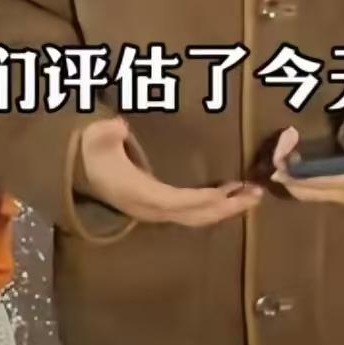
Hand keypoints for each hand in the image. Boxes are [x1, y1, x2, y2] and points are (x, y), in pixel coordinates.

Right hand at [77, 115, 262, 229]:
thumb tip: (117, 126)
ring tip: (253, 196)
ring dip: (227, 209)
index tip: (227, 191)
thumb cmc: (95, 155)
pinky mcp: (165, 210)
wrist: (87, 174)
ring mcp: (159, 213)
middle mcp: (152, 209)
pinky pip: (195, 215)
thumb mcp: (96, 140)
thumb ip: (105, 133)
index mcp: (139, 194)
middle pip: (194, 216)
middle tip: (256, 195)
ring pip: (198, 218)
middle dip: (226, 208)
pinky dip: (217, 208)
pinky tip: (235, 196)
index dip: (200, 199)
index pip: (175, 201)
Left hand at [271, 111, 343, 209]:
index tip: (280, 156)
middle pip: (308, 193)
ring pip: (307, 195)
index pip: (324, 180)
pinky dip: (297, 179)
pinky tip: (290, 159)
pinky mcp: (341, 196)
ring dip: (290, 177)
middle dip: (287, 174)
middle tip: (278, 147)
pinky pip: (312, 192)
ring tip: (282, 149)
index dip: (299, 172)